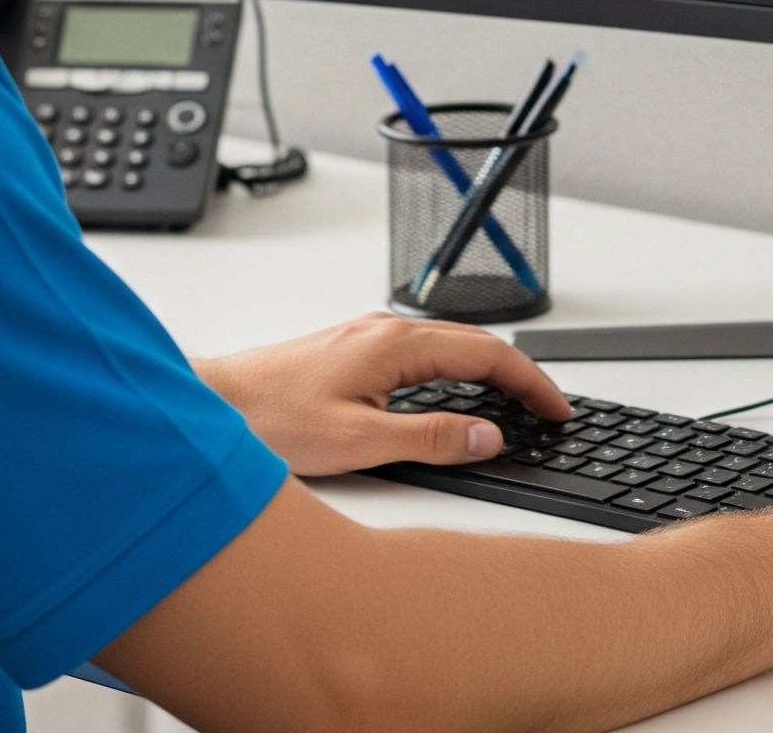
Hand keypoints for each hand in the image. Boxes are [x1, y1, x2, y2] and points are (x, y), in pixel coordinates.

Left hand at [193, 312, 570, 475]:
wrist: (214, 403)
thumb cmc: (270, 419)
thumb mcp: (359, 442)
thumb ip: (429, 440)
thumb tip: (488, 438)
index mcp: (397, 344)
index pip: (489, 354)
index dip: (532, 384)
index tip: (558, 409)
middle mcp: (386, 330)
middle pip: (477, 344)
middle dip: (521, 376)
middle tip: (550, 410)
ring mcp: (370, 337)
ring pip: (451, 346)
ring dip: (491, 371)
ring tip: (517, 404)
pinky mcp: (355, 351)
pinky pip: (426, 353)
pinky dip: (459, 371)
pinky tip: (457, 395)